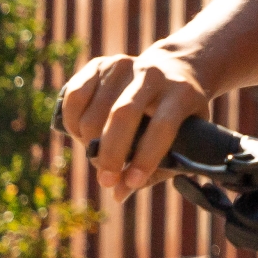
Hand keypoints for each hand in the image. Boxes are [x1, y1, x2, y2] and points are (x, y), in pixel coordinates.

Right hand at [59, 47, 210, 200]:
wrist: (176, 69)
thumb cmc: (180, 113)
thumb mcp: (185, 135)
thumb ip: (158, 167)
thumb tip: (120, 194)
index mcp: (182, 93)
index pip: (161, 127)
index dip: (145, 157)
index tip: (132, 182)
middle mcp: (154, 75)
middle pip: (123, 115)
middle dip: (110, 153)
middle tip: (106, 179)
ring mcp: (126, 65)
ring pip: (94, 110)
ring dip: (88, 141)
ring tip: (96, 154)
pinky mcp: (101, 64)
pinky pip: (74, 95)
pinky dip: (71, 121)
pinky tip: (80, 134)